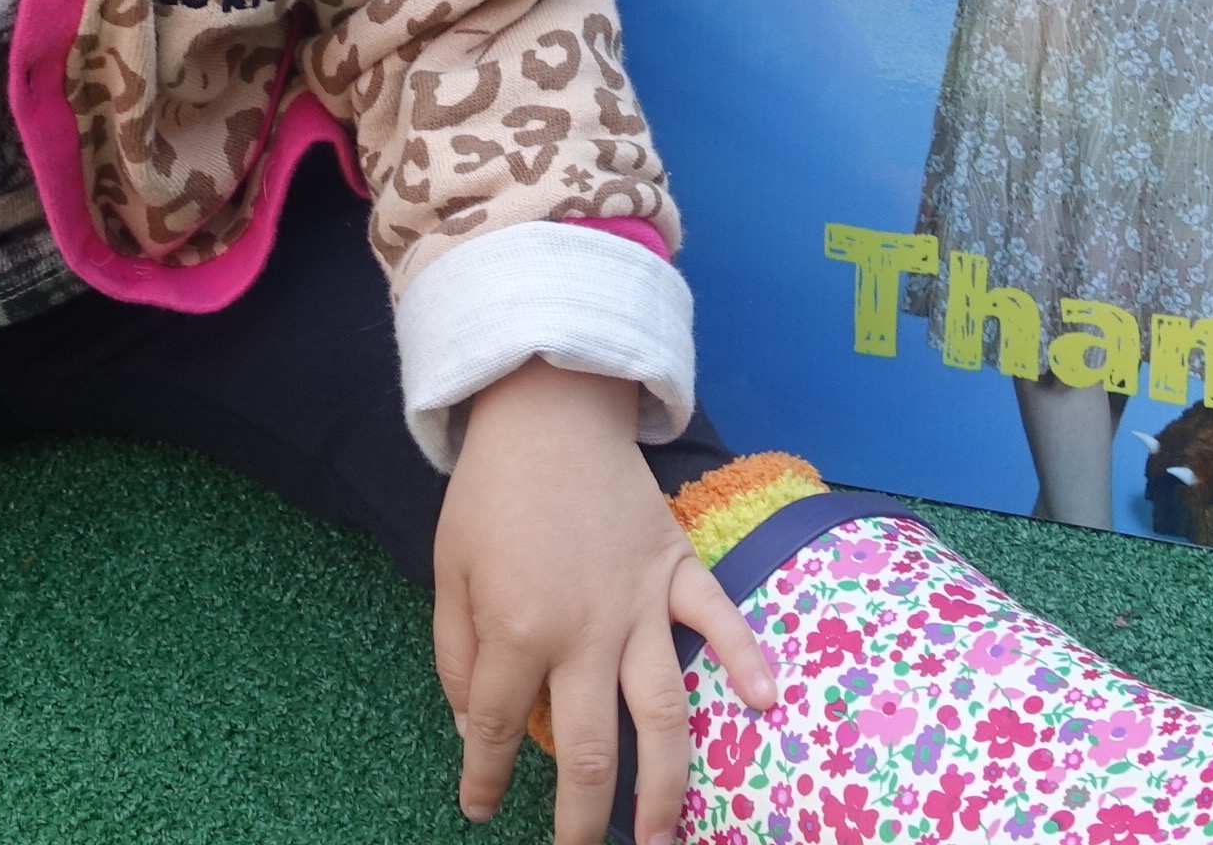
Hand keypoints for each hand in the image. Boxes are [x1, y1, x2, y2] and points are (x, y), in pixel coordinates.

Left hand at [434, 363, 777, 844]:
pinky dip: (747, 661)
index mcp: (518, 629)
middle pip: (591, 749)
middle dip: (584, 818)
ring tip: (667, 837)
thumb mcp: (447, 573)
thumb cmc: (489, 495)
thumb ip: (457, 656)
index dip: (484, 780)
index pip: (500, 730)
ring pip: (662, 712)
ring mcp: (639, 604)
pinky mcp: (676, 570)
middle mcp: (585, 630)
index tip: (480, 810)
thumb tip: (475, 726)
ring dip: (667, 783)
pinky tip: (766, 706)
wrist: (545, 409)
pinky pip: (719, 622)